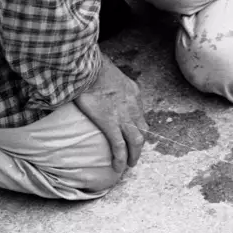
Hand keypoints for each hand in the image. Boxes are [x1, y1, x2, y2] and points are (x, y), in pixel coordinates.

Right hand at [75, 56, 146, 173]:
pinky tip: (118, 167)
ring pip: (136, 140)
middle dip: (140, 145)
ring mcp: (122, 114)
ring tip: (129, 164)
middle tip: (134, 155)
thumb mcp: (110, 74)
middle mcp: (132, 104)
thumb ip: (109, 84)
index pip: (140, 114)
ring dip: (134, 155)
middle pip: (143, 129)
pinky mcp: (109, 121)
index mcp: (133, 92)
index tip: (133, 135)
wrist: (89, 66)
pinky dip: (120, 158)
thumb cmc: (93, 67)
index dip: (138, 127)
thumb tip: (96, 87)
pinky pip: (119, 144)